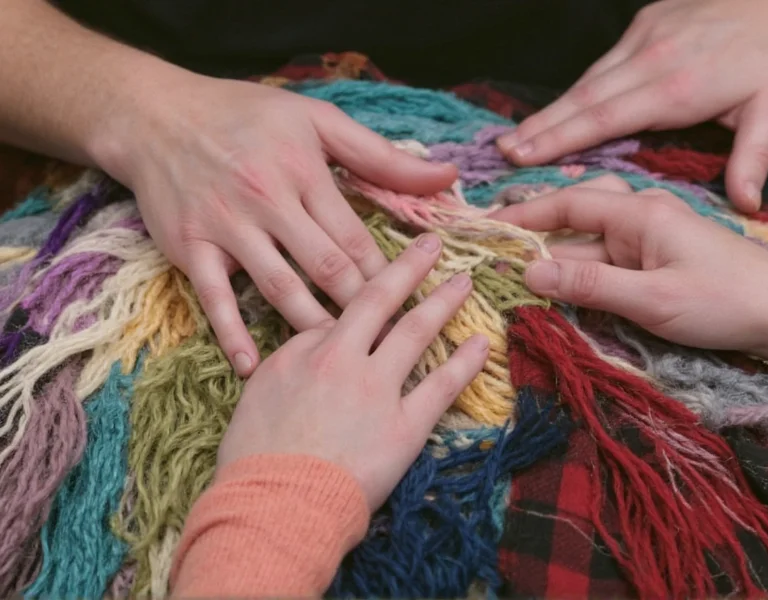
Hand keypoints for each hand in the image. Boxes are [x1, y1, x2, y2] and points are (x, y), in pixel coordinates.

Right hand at [93, 73, 456, 376]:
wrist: (157, 116)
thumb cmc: (244, 115)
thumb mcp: (316, 118)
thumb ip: (380, 155)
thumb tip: (444, 178)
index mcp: (303, 171)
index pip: (355, 236)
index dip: (389, 276)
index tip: (413, 306)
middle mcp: (266, 200)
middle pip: (325, 266)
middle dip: (362, 308)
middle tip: (390, 344)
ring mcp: (225, 226)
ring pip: (279, 287)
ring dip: (312, 326)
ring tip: (343, 362)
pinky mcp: (190, 248)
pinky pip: (214, 298)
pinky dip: (232, 333)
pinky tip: (254, 367)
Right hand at [216, 233, 488, 509]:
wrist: (275, 504)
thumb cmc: (256, 454)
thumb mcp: (262, 391)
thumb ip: (294, 357)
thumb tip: (318, 336)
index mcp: (308, 349)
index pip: (345, 306)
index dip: (374, 277)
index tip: (396, 261)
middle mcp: (346, 359)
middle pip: (383, 302)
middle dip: (412, 268)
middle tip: (435, 245)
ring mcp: (378, 391)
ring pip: (416, 334)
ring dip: (443, 304)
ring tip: (465, 282)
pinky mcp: (404, 428)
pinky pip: (440, 388)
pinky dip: (464, 363)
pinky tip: (481, 343)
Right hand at [492, 187, 767, 369]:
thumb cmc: (726, 302)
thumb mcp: (652, 299)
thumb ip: (589, 283)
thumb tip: (529, 271)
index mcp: (639, 212)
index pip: (567, 204)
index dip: (523, 214)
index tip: (487, 226)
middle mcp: (641, 215)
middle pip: (574, 214)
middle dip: (533, 228)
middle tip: (495, 244)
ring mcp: (651, 234)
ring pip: (589, 236)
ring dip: (556, 249)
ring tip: (519, 262)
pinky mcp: (658, 255)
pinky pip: (607, 253)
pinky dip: (580, 263)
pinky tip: (566, 277)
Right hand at [497, 0, 767, 212]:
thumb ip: (751, 157)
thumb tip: (743, 205)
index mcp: (674, 89)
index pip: (604, 119)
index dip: (560, 138)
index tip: (524, 156)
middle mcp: (648, 63)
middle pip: (582, 102)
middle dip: (539, 128)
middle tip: (503, 152)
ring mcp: (641, 42)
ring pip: (584, 83)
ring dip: (547, 112)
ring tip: (515, 137)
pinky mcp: (640, 29)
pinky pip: (599, 67)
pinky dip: (573, 92)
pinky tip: (553, 111)